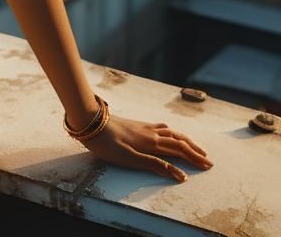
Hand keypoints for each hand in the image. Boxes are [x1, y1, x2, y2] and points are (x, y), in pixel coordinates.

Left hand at [80, 115, 212, 181]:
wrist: (90, 121)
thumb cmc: (108, 144)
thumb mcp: (130, 159)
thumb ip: (155, 165)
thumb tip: (180, 175)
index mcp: (152, 143)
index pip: (179, 151)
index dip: (194, 159)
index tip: (207, 166)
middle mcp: (151, 133)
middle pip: (178, 141)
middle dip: (194, 150)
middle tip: (207, 159)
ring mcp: (144, 127)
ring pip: (170, 132)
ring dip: (184, 140)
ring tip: (193, 145)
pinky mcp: (136, 124)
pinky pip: (159, 127)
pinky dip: (170, 131)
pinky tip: (167, 131)